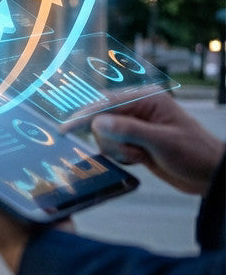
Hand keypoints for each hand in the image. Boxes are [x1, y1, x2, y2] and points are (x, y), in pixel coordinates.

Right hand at [86, 92, 223, 195]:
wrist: (209, 175)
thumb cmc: (194, 153)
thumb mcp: (162, 142)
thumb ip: (128, 130)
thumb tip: (97, 122)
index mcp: (147, 99)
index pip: (107, 103)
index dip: (84, 116)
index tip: (65, 129)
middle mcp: (139, 109)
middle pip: (102, 120)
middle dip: (112, 140)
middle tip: (133, 152)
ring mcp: (136, 126)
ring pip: (105, 136)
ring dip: (118, 150)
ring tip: (141, 157)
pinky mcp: (134, 141)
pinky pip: (112, 147)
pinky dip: (121, 156)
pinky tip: (140, 160)